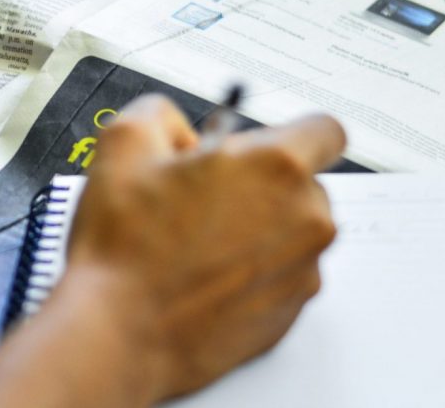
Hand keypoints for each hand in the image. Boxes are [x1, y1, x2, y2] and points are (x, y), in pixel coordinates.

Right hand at [64, 94, 344, 400]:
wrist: (120, 333)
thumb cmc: (126, 247)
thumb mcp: (123, 142)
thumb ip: (161, 112)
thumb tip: (178, 127)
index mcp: (277, 167)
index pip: (325, 130)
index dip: (286, 132)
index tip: (257, 148)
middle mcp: (306, 219)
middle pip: (305, 183)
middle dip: (262, 183)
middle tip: (204, 195)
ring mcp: (303, 271)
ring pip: (293, 231)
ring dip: (257, 228)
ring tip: (196, 242)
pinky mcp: (291, 314)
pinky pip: (281, 276)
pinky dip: (251, 271)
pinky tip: (202, 275)